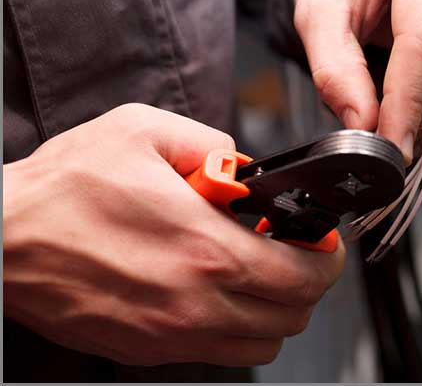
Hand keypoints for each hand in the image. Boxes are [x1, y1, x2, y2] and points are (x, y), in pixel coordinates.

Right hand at [3, 103, 344, 365]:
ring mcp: (172, 333)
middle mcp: (195, 301)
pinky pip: (220, 353)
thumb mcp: (144, 131)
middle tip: (295, 253)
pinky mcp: (148, 349)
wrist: (3, 239)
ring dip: (276, 309)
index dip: (327, 259)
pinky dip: (238, 327)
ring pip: (263, 343)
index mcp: (205, 246)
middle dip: (309, 283)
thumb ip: (210, 143)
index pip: (303, 274)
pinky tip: (219, 291)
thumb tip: (240, 164)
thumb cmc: (65, 188)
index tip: (321, 242)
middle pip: (292, 315)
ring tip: (260, 273)